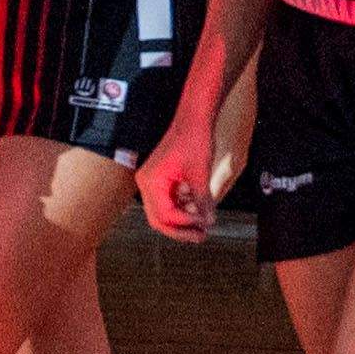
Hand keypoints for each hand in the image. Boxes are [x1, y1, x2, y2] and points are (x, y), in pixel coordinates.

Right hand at [137, 85, 222, 243]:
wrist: (194, 117)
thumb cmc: (194, 139)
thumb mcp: (200, 174)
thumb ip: (202, 201)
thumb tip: (207, 222)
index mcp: (152, 182)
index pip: (164, 215)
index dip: (185, 224)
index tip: (204, 225)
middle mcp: (147, 182)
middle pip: (159, 218)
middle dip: (180, 229)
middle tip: (200, 236)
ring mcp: (152, 180)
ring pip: (163, 211)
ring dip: (182, 219)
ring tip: (202, 225)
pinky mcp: (161, 177)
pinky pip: (168, 199)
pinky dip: (182, 207)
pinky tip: (198, 208)